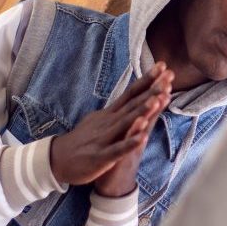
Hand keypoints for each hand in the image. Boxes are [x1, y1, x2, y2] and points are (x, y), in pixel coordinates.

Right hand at [48, 63, 170, 185]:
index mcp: (110, 114)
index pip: (131, 93)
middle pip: (133, 103)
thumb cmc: (83, 140)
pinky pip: (117, 150)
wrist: (57, 160)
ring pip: (126, 123)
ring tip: (157, 100)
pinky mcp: (101, 156)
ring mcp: (104, 138)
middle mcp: (109, 122)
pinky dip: (130, 143)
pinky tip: (142, 138)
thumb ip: (117, 109)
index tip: (163, 65)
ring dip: (142, 111)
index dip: (147, 80)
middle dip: (152, 90)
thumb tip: (131, 96)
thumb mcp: (101, 120)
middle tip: (169, 74)